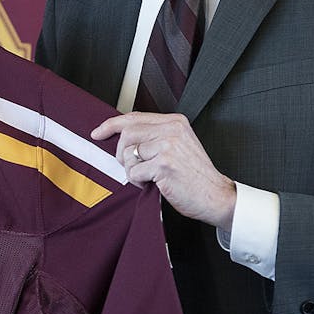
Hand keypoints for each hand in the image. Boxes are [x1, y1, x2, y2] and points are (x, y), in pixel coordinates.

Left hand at [92, 111, 235, 228]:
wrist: (215, 196)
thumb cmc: (194, 175)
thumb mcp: (178, 146)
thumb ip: (155, 136)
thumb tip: (122, 135)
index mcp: (175, 122)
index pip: (134, 117)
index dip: (111, 125)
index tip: (97, 133)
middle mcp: (172, 130)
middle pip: (126, 134)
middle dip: (121, 154)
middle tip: (132, 167)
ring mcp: (168, 146)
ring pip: (128, 154)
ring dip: (132, 170)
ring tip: (149, 177)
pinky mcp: (164, 165)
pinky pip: (134, 172)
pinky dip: (138, 182)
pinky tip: (153, 184)